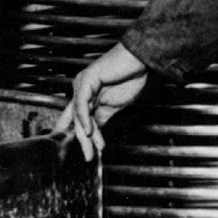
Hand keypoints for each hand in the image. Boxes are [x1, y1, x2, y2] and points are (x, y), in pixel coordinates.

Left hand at [56, 42, 149, 159]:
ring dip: (86, 134)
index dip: (77, 134)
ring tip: (91, 148)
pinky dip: (84, 118)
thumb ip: (102, 117)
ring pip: (78, 113)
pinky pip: (81, 103)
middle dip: (83, 139)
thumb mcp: (114, 106)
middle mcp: (82, 88)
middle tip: (88, 156)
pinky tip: (90, 131)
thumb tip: (95, 133)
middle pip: (77, 118)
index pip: (78, 118)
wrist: (141, 62)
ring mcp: (83, 83)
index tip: (82, 151)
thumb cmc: (131, 78)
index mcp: (87, 94)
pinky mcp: (87, 79)